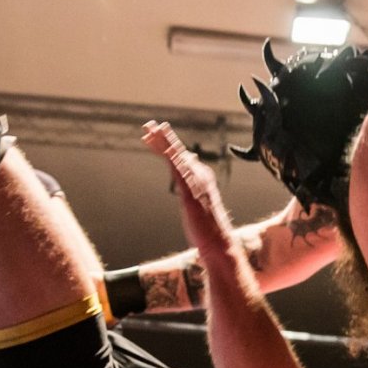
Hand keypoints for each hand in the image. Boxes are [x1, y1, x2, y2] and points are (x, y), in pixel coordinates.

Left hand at [142, 121, 231, 256]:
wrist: (218, 242)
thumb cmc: (207, 227)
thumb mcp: (198, 205)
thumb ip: (193, 187)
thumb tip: (190, 172)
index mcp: (201, 177)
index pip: (181, 157)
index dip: (167, 145)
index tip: (154, 135)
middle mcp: (200, 175)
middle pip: (178, 152)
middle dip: (163, 137)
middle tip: (149, 125)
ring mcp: (195, 182)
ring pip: (177, 157)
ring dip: (163, 142)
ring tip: (150, 130)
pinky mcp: (190, 190)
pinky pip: (178, 169)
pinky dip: (169, 156)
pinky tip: (160, 148)